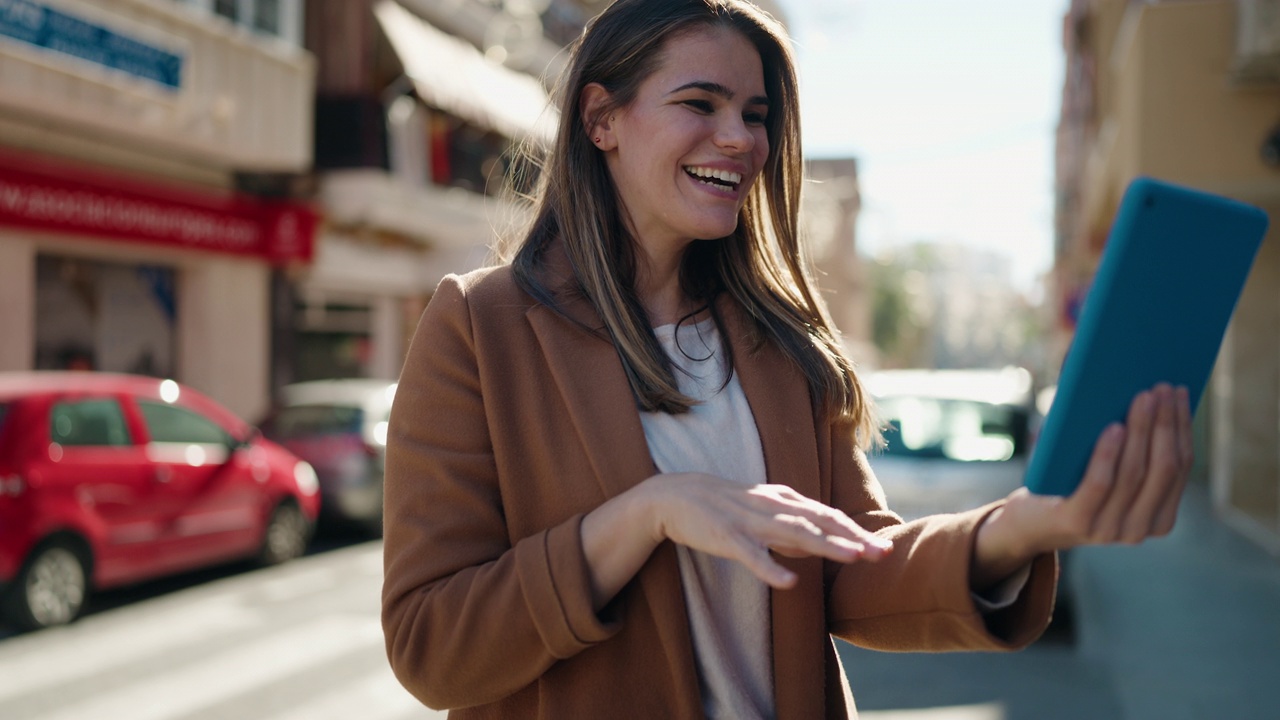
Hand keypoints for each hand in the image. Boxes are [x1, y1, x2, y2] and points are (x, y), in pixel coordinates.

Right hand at [641, 473, 892, 588]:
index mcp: (783, 501)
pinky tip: (789, 582)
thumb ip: (792, 527)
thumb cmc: (724, 507)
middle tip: (883, 553)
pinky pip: (752, 555)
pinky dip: (771, 568)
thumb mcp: (764, 512)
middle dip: (853, 537)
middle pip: (820, 522)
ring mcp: (750, 522)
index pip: (827, 516)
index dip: (856, 531)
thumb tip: (823, 543)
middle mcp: (772, 507)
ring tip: (853, 557)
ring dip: (825, 545)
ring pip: (793, 533)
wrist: (675, 496)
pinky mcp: (727, 537)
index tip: (885, 548)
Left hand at [972, 384, 1192, 587]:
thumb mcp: (1105, 471)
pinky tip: (1114, 427)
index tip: (1180, 393)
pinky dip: (1109, 454)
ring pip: (1134, 473)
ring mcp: (1109, 529)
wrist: (1028, 524)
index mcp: (1158, 518)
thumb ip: (1129, 449)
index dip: (1183, 427)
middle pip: (1163, 468)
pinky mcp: (1077, 522)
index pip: (1180, 467)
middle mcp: (1139, 528)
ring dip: (1142, 430)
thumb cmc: (1071, 485)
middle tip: (1162, 387)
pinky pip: (1100, 484)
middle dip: (1165, 423)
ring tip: (1141, 397)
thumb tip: (1143, 391)